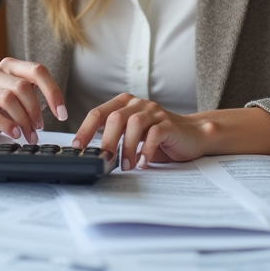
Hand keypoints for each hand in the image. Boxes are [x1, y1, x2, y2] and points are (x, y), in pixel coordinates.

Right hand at [0, 58, 68, 143]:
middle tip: (40, 128)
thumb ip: (34, 95)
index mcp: (9, 67)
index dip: (53, 92)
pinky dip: (7, 126)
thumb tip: (59, 109)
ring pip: (8, 99)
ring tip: (29, 135)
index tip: (62, 114)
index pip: (37, 70)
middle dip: (36, 110)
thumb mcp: (18, 98)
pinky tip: (14, 134)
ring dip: (24, 121)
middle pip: (22, 87)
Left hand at [72, 93, 211, 169]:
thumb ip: (115, 138)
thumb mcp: (132, 136)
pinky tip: (142, 163)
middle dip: (106, 141)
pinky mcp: (169, 123)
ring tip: (125, 166)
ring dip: (127, 148)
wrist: (192, 135)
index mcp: (124, 104)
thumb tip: (92, 155)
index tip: (77, 147)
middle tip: (103, 160)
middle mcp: (138, 104)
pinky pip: (154, 134)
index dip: (85, 129)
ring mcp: (154, 112)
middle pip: (115, 118)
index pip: (98, 113)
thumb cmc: (158, 138)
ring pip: (134, 124)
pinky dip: (145, 150)